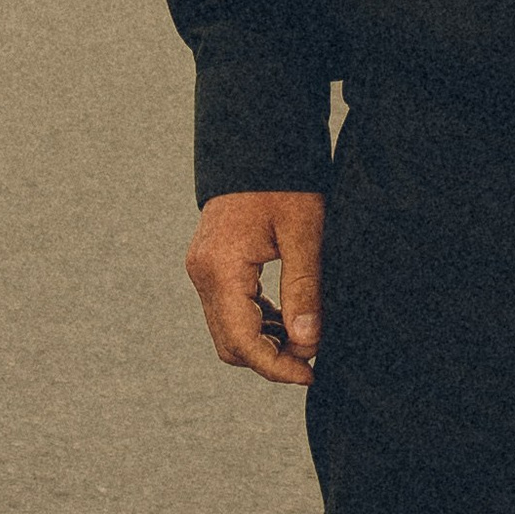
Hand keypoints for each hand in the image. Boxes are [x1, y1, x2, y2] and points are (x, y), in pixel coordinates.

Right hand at [187, 188, 325, 386]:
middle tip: (312, 354)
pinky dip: (256, 322)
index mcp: (221, 268)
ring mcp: (203, 269)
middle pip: (231, 344)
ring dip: (264, 342)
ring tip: (304, 334)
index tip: (310, 373)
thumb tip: (306, 342)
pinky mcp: (210, 264)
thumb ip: (304, 289)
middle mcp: (203, 273)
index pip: (244, 341)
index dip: (277, 366)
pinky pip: (228, 310)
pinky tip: (286, 316)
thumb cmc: (284, 180)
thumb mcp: (304, 233)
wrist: (258, 140)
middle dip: (270, 358)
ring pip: (228, 330)